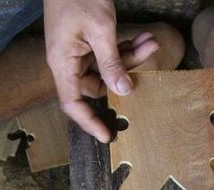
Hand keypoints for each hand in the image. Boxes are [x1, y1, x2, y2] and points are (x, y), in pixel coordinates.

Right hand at [44, 0, 160, 141]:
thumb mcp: (100, 29)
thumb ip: (112, 62)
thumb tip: (124, 90)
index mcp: (63, 63)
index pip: (72, 104)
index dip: (89, 122)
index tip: (108, 136)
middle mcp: (68, 61)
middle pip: (98, 84)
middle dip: (126, 73)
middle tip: (150, 54)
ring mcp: (78, 50)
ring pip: (108, 67)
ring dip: (131, 56)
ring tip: (151, 41)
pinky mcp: (87, 40)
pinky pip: (108, 52)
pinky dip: (126, 46)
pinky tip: (144, 37)